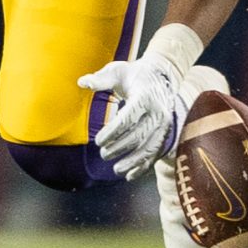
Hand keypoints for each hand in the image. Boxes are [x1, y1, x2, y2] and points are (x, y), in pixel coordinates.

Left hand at [78, 47, 194, 178]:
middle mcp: (158, 112)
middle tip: (103, 153)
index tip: (98, 140)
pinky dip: (144, 167)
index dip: (113, 132)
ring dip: (132, 161)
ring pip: (149, 148)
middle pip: (138, 136)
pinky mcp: (165, 134)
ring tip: (116, 169)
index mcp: (145, 96)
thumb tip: (82, 83)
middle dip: (119, 148)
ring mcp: (164, 125)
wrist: (162, 76)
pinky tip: (130, 176)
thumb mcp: (118, 71)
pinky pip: (156, 154)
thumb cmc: (135, 75)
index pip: (129, 118)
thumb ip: (101, 79)